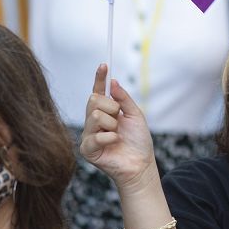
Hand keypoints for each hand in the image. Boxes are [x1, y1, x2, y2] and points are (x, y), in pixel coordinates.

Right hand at [81, 65, 156, 191]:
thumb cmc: (138, 141)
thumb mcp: (135, 115)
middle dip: (111, 107)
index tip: (104, 64)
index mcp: (105, 112)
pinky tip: (114, 143)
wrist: (140, 164)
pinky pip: (95, 135)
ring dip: (112, 124)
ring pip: (94, 115)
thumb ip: (124, 99)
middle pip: (93, 100)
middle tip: (119, 119)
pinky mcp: (87, 149)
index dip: (99, 78)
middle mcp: (93, 121)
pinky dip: (110, 137)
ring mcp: (88, 135)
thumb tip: (113, 82)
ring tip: (118, 135)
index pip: (98, 91)